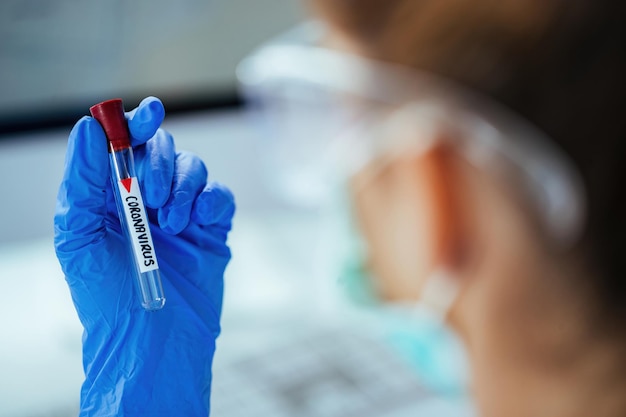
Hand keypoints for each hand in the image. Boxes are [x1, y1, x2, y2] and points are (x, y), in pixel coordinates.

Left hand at [54, 97, 233, 415]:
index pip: (125, 142)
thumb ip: (83, 178)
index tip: (149, 115)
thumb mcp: (80, 234)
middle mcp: (147, 198)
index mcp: (111, 195)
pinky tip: (201, 223)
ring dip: (186, 188)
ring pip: (195, 168)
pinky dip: (213, 201)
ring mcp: (182, 213)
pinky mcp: (212, 229)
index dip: (137, 122)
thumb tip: (91, 126)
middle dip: (161, 164)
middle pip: (164, 148)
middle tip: (155, 198)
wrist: (152, 340)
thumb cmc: (107, 295)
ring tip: (174, 225)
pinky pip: (221, 196)